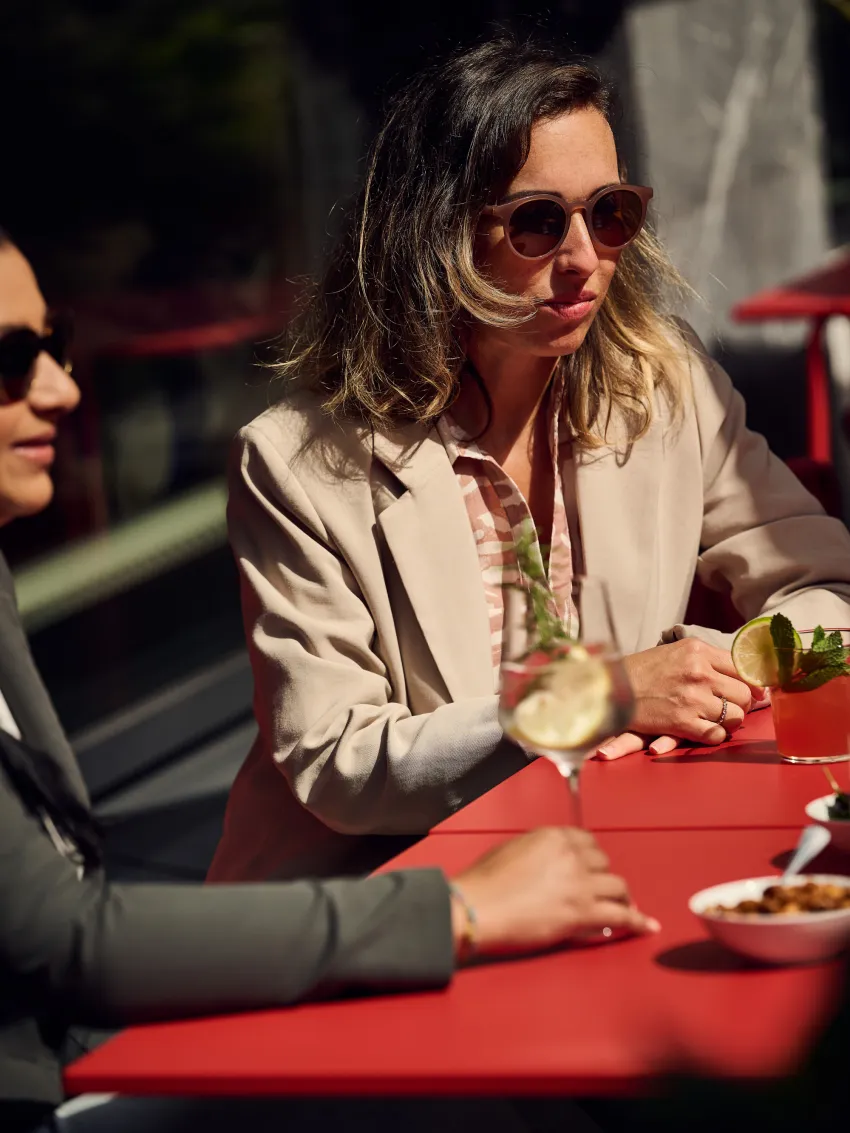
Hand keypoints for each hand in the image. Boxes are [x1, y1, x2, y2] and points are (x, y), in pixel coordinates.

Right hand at [449, 827, 659, 961]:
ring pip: (618, 886)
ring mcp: (581, 884)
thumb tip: (551, 862)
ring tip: (624, 907)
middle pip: (604, 863)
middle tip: (601, 891)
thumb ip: (539, 850)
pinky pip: (621, 916)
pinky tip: (648, 925)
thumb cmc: (485, 881)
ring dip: (621, 897)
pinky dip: (637, 922)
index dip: (591, 858)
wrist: (478, 908)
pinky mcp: (584, 913)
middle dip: (603, 877)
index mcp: (554, 836)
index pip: (587, 841)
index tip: (591, 868)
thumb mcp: (513, 849)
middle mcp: (572, 855)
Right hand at [595, 640, 763, 760]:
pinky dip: (714, 736)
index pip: (743, 667)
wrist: (610, 688)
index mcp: (697, 651)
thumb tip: (745, 674)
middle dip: (742, 704)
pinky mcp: (682, 722)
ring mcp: (692, 698)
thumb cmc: (642, 671)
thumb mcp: (675, 652)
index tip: (755, 692)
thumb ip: (707, 660)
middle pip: (744, 694)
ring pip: (734, 717)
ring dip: (728, 722)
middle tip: (731, 708)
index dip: (753, 683)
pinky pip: (716, 735)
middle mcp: (698, 672)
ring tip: (715, 719)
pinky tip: (704, 731)